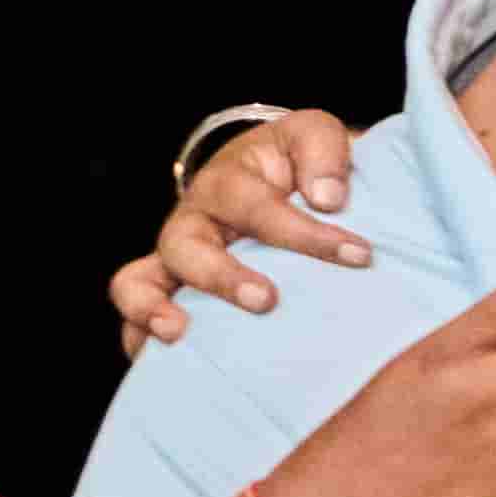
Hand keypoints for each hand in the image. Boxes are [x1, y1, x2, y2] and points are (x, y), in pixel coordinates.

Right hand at [115, 109, 374, 352]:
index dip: (306, 233)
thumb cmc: (300, 163)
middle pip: (186, 246)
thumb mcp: (315, 137)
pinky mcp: (168, 295)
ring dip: (153, 308)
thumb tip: (327, 197)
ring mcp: (174, 261)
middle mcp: (194, 222)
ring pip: (138, 282)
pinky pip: (136, 320)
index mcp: (229, 182)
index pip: (257, 206)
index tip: (358, 254)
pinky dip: (140, 339)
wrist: (278, 175)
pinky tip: (166, 359)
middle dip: (222, 276)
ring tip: (177, 332)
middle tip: (266, 301)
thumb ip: (324, 152)